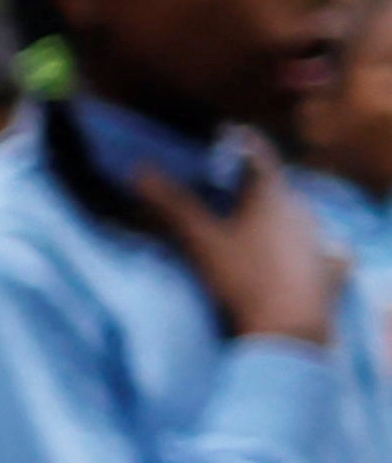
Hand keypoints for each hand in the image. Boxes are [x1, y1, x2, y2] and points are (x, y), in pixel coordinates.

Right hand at [125, 144, 348, 347]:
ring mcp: (316, 235)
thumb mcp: (200, 240)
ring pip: (289, 210)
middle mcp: (300, 206)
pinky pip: (305, 239)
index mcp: (272, 192)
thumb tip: (137, 169)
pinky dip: (286, 238)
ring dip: (266, 210)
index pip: (257, 151)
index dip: (237, 140)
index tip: (221, 134)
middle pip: (272, 182)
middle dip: (247, 180)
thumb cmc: (243, 277)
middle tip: (220, 183)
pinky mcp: (324, 264)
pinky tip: (275, 252)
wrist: (289, 328)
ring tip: (241, 219)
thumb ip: (170, 204)